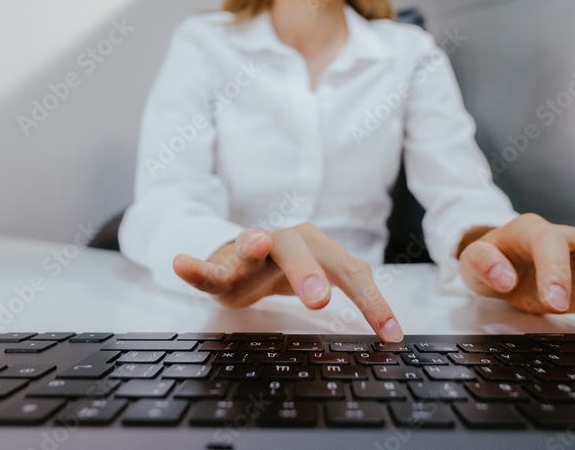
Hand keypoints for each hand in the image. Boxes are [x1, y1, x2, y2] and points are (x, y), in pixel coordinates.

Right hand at [172, 222, 403, 341]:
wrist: (245, 257)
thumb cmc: (292, 270)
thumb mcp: (325, 276)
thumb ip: (353, 289)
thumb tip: (393, 328)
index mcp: (320, 246)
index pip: (352, 273)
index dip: (373, 302)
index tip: (390, 333)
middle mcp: (288, 241)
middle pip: (302, 252)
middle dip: (311, 272)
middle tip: (320, 299)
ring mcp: (252, 251)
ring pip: (254, 247)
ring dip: (253, 244)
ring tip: (252, 242)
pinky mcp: (224, 266)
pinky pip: (209, 268)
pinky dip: (196, 267)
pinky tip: (182, 263)